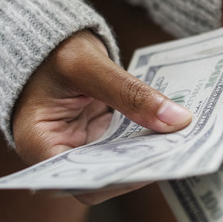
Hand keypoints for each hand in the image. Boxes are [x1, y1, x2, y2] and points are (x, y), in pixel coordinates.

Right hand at [11, 30, 191, 204]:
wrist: (50, 39)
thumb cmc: (52, 49)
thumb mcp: (87, 64)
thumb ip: (129, 93)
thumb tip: (177, 120)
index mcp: (38, 144)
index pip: (83, 181)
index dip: (120, 179)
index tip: (154, 164)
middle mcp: (58, 154)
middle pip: (106, 175)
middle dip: (142, 165)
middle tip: (180, 153)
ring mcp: (80, 146)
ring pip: (121, 162)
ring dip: (151, 153)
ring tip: (183, 143)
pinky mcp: (98, 136)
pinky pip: (127, 144)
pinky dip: (148, 137)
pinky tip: (173, 129)